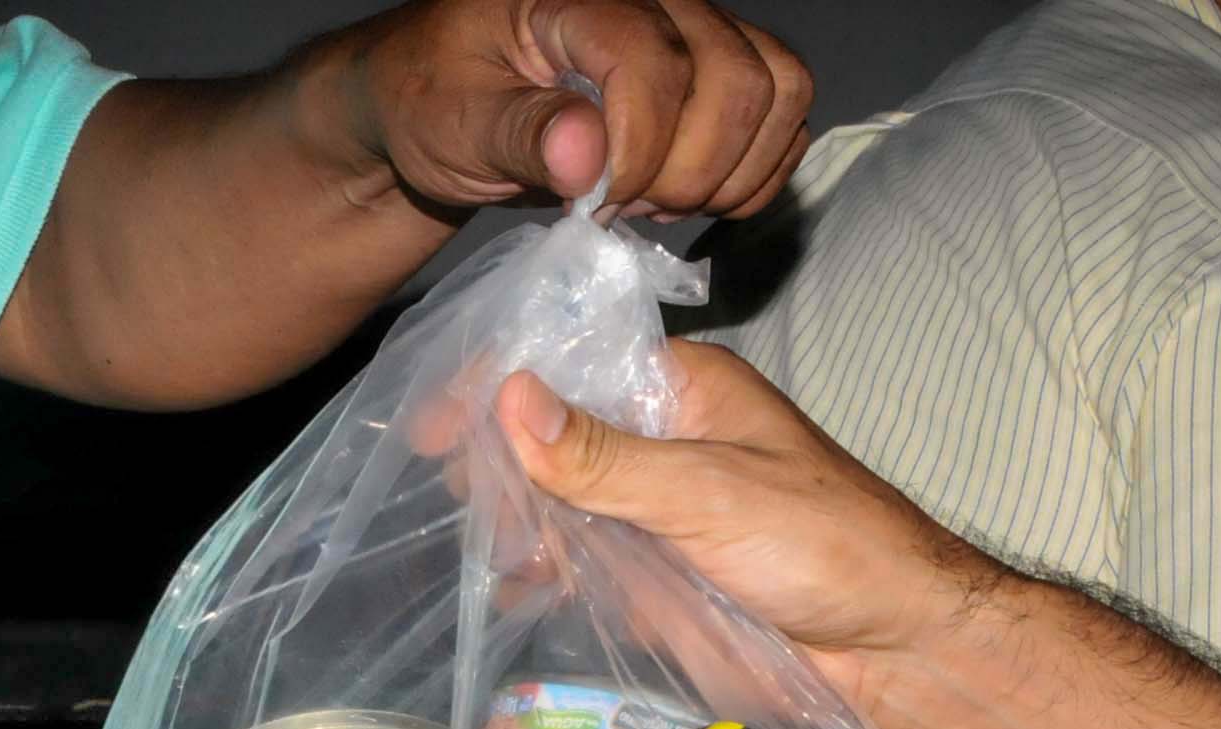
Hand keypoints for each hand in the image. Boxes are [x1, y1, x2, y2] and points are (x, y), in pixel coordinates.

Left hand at [342, 1, 810, 217]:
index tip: (592, 205)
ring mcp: (696, 29)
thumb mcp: (451, 122)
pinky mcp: (718, 69)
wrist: (445, 101)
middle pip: (739, 79)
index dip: (640, 151)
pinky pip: (785, 112)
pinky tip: (690, 198)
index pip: (657, 62)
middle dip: (688, 170)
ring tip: (654, 202)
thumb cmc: (435, 102)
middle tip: (621, 207)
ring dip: (728, 172)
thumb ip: (517, 134)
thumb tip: (584, 155)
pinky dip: (754, 171)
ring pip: (779, 90)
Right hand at [496, 345, 1006, 718]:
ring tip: (486, 559)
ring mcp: (654, 516)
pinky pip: (579, 569)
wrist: (896, 652)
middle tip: (456, 503)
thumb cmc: (827, 547)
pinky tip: (512, 597)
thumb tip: (510, 399)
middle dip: (495, 466)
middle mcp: (661, 444)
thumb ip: (607, 459)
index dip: (496, 386)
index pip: (570, 365)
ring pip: (556, 508)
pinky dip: (541, 580)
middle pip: (548, 438)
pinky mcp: (655, 583)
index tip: (428, 424)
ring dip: (512, 530)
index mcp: (683, 392)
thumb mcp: (711, 494)